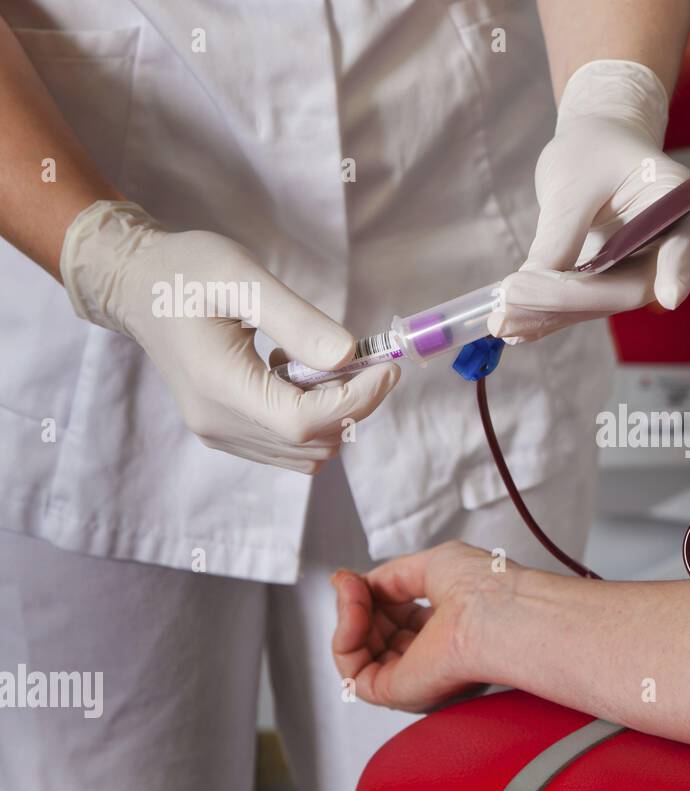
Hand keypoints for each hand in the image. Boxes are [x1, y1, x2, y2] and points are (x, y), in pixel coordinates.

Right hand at [60, 200, 398, 472]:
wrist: (137, 285)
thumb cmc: (187, 272)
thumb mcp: (243, 278)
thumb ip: (298, 321)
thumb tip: (349, 357)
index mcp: (220, 386)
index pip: (305, 422)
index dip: (357, 401)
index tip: (387, 368)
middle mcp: (218, 423)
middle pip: (312, 442)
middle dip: (354, 404)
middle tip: (368, 359)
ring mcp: (221, 434)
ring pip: (307, 453)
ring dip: (335, 414)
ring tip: (324, 363)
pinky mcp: (226, 433)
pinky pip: (289, 448)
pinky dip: (313, 420)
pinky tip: (298, 377)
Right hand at [331, 541, 497, 712]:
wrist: (494, 613)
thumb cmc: (485, 588)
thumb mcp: (433, 565)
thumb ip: (392, 577)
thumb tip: (357, 582)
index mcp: (449, 628)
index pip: (398, 617)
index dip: (373, 595)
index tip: (356, 578)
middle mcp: (433, 656)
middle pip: (375, 635)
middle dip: (357, 605)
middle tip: (352, 585)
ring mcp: (416, 676)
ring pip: (360, 654)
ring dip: (349, 617)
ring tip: (353, 594)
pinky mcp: (397, 694)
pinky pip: (353, 674)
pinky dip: (344, 640)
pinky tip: (352, 616)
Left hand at [488, 59, 689, 343]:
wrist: (594, 151)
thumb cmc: (591, 149)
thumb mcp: (573, 180)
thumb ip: (560, 232)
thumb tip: (530, 284)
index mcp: (676, 201)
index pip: (683, 242)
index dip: (677, 269)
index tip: (669, 296)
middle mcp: (669, 246)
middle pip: (630, 287)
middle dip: (569, 297)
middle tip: (512, 296)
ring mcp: (642, 271)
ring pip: (599, 304)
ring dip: (548, 314)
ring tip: (500, 319)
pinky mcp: (612, 285)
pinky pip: (581, 306)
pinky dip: (545, 316)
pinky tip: (510, 325)